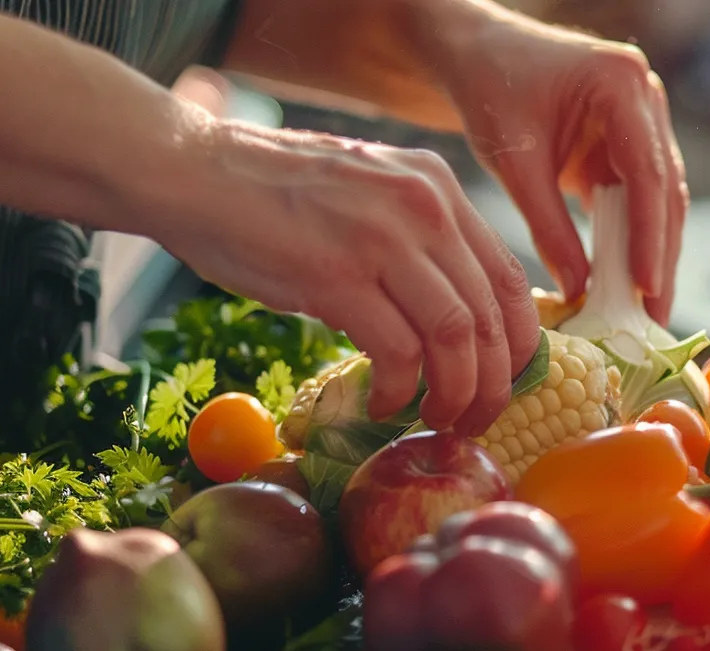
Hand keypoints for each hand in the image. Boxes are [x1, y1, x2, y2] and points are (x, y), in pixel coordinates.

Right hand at [138, 112, 538, 435]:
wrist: (191, 170)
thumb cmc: (272, 195)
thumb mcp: (369, 195)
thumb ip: (416, 238)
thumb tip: (456, 316)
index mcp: (438, 187)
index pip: (510, 277)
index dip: (518, 344)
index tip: (504, 382)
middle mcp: (424, 207)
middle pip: (492, 315)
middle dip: (494, 384)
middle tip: (475, 421)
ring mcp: (383, 239)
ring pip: (457, 337)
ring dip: (455, 394)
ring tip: (435, 419)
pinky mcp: (336, 275)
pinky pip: (398, 352)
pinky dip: (399, 391)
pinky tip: (381, 405)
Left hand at [426, 2, 689, 322]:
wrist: (478, 56)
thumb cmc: (490, 91)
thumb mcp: (514, 162)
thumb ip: (547, 226)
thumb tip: (578, 289)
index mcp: (620, 83)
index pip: (646, 170)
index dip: (649, 232)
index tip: (644, 285)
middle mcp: (645, 97)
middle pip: (665, 188)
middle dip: (660, 254)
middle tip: (656, 315)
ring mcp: (643, 119)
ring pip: (660, 197)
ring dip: (654, 251)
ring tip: (650, 310)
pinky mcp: (629, 143)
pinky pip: (640, 198)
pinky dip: (634, 238)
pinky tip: (631, 282)